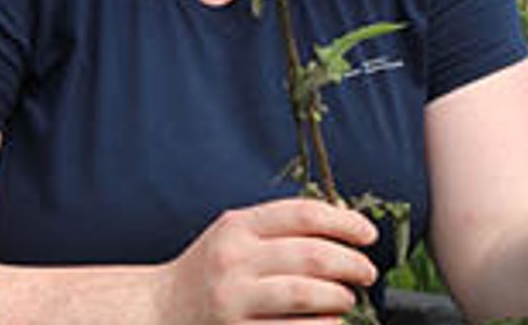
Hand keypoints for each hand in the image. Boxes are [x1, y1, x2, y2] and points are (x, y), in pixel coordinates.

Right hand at [154, 197, 378, 323]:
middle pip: (313, 256)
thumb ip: (277, 228)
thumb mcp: (233, 236)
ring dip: (340, 297)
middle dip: (352, 264)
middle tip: (366, 271)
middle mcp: (234, 261)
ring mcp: (234, 301)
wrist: (160, 310)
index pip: (303, 214)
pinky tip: (330, 323)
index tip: (368, 235)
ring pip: (308, 295)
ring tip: (347, 298)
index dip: (345, 222)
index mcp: (237, 227)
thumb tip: (342, 224)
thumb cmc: (208, 271)